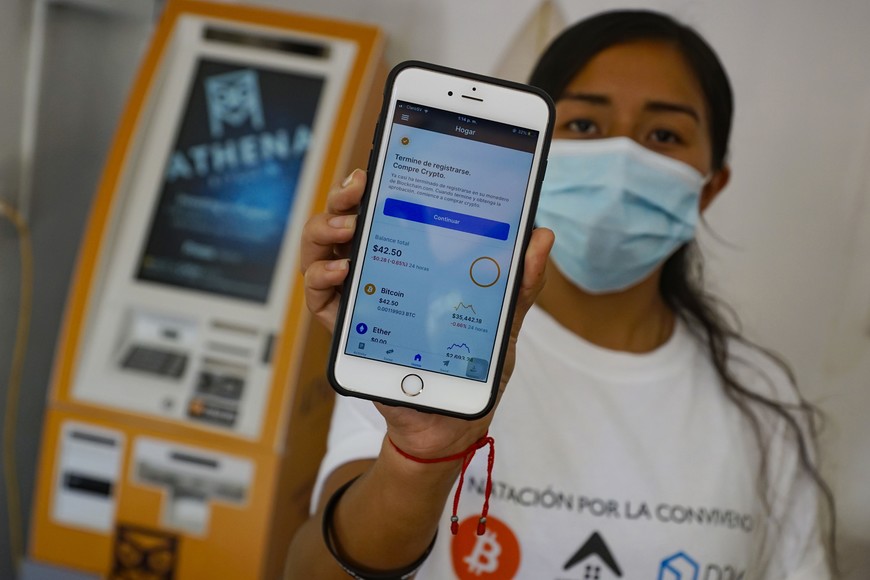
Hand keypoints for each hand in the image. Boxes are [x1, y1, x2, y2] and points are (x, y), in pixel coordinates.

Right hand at [300, 169, 553, 456]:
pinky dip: (322, 279)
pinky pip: (320, 298)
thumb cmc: (472, 365)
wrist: (451, 419)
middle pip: (345, 222)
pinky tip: (341, 271)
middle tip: (356, 189)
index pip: (385, 209)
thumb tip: (542, 236)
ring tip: (346, 228)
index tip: (373, 168)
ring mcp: (360, 298)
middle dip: (343, 198)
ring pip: (321, 252)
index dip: (373, 185)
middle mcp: (379, 270)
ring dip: (324, 231)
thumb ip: (520, 281)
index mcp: (412, 258)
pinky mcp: (347, 329)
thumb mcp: (502, 319)